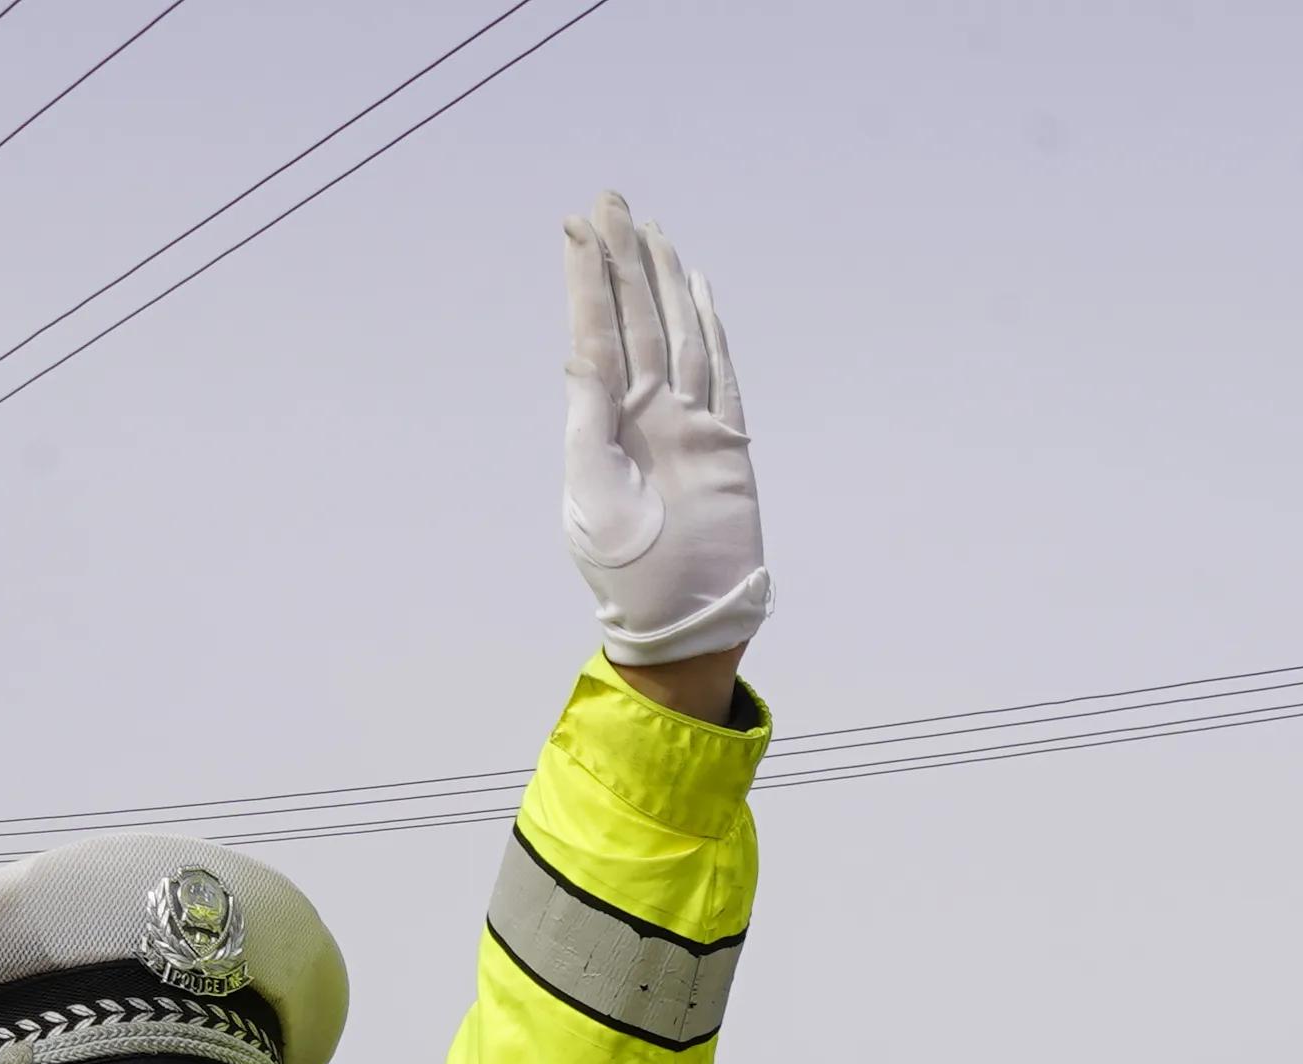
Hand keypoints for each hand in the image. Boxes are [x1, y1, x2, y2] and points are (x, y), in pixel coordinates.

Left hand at [562, 190, 766, 677]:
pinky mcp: (727, 446)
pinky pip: (722, 375)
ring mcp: (689, 426)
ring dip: (662, 283)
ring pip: (677, 335)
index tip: (575, 225)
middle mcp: (648, 414)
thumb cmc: (626, 574)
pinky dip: (711, 330)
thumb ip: (587, 419)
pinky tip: (698, 291)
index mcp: (607, 424)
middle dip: (621, 261)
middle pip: (636, 319)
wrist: (682, 622)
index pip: (597, 333)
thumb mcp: (592, 494)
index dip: (587, 279)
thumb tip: (578, 351)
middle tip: (609, 201)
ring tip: (648, 231)